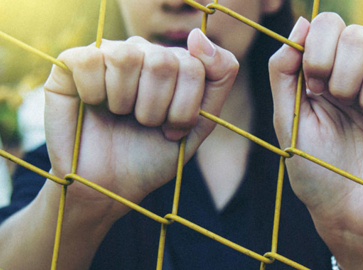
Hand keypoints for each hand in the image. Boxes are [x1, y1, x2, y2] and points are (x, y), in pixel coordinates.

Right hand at [43, 29, 237, 219]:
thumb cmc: (152, 154)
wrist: (109, 186)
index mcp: (173, 64)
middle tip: (144, 125)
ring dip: (127, 102)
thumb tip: (198, 35)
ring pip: (127, 57)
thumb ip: (217, 79)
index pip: (195, 66)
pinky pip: (90, 61)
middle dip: (157, 109)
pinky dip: (95, 94)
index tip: (172, 130)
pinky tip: (95, 105)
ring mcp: (108, 55)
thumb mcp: (198, 124)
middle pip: (163, 62)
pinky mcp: (72, 63)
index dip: (185, 108)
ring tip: (121, 116)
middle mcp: (141, 53)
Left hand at [269, 14, 362, 268]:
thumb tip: (301, 22)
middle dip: (342, 71)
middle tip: (338, 103)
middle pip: (358, 34)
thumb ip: (284, 72)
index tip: (314, 87)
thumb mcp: (286, 120)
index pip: (329, 24)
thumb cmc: (314, 168)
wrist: (346, 211)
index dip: (320, 49)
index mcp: (327, 72)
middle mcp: (360, 74)